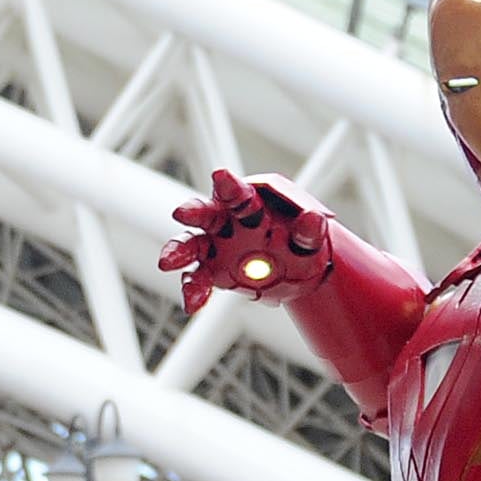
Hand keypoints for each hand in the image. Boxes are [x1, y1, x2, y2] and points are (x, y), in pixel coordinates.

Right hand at [158, 169, 335, 305]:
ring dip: (177, 252)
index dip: (229, 185)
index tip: (220, 175)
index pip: (239, 193)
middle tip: (182, 212)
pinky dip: (193, 290)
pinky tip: (192, 305)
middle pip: (206, 214)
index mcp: (251, 206)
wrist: (295, 274)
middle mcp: (228, 223)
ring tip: (166, 263)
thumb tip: (314, 219)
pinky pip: (196, 278)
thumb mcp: (311, 241)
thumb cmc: (302, 246)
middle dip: (194, 211)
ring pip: (190, 245)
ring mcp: (216, 247)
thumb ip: (310, 231)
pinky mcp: (212, 270)